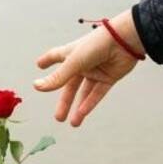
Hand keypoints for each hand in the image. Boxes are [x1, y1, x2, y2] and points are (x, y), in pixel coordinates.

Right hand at [33, 9, 142, 125]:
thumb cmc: (96, 45)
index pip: (56, 56)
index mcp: (71, 54)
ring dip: (78, 108)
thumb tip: (37, 87)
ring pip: (84, 93)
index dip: (47, 60)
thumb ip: (58, 78)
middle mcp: (82, 63)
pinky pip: (97, 93)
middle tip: (58, 117)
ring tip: (72, 123)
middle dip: (64, 101)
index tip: (39, 65)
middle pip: (69, 85)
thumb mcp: (73, 63)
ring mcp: (96, 71)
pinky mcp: (109, 77)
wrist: (125, 40)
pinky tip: (83, 113)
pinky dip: (90, 103)